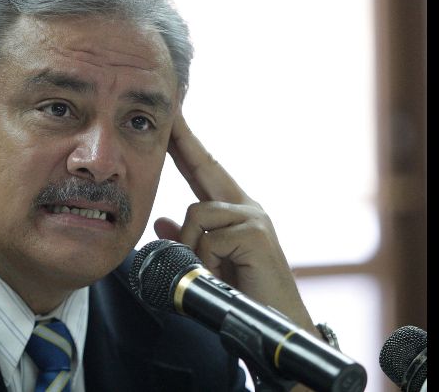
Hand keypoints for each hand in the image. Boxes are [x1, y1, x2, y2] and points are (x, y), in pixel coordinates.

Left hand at [154, 111, 316, 333]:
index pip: (204, 171)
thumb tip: (161, 222)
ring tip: (209, 271)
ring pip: (196, 213)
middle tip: (170, 114)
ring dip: (193, 247)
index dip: (186, 145)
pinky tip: (221, 275)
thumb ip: (187, 241)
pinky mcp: (255, 232)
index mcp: (234, 211)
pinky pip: (207, 237)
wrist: (277, 325)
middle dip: (184, 141)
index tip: (172, 120)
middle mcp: (246, 206)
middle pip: (206, 166)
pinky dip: (205, 261)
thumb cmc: (244, 294)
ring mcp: (253, 216)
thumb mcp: (207, 264)